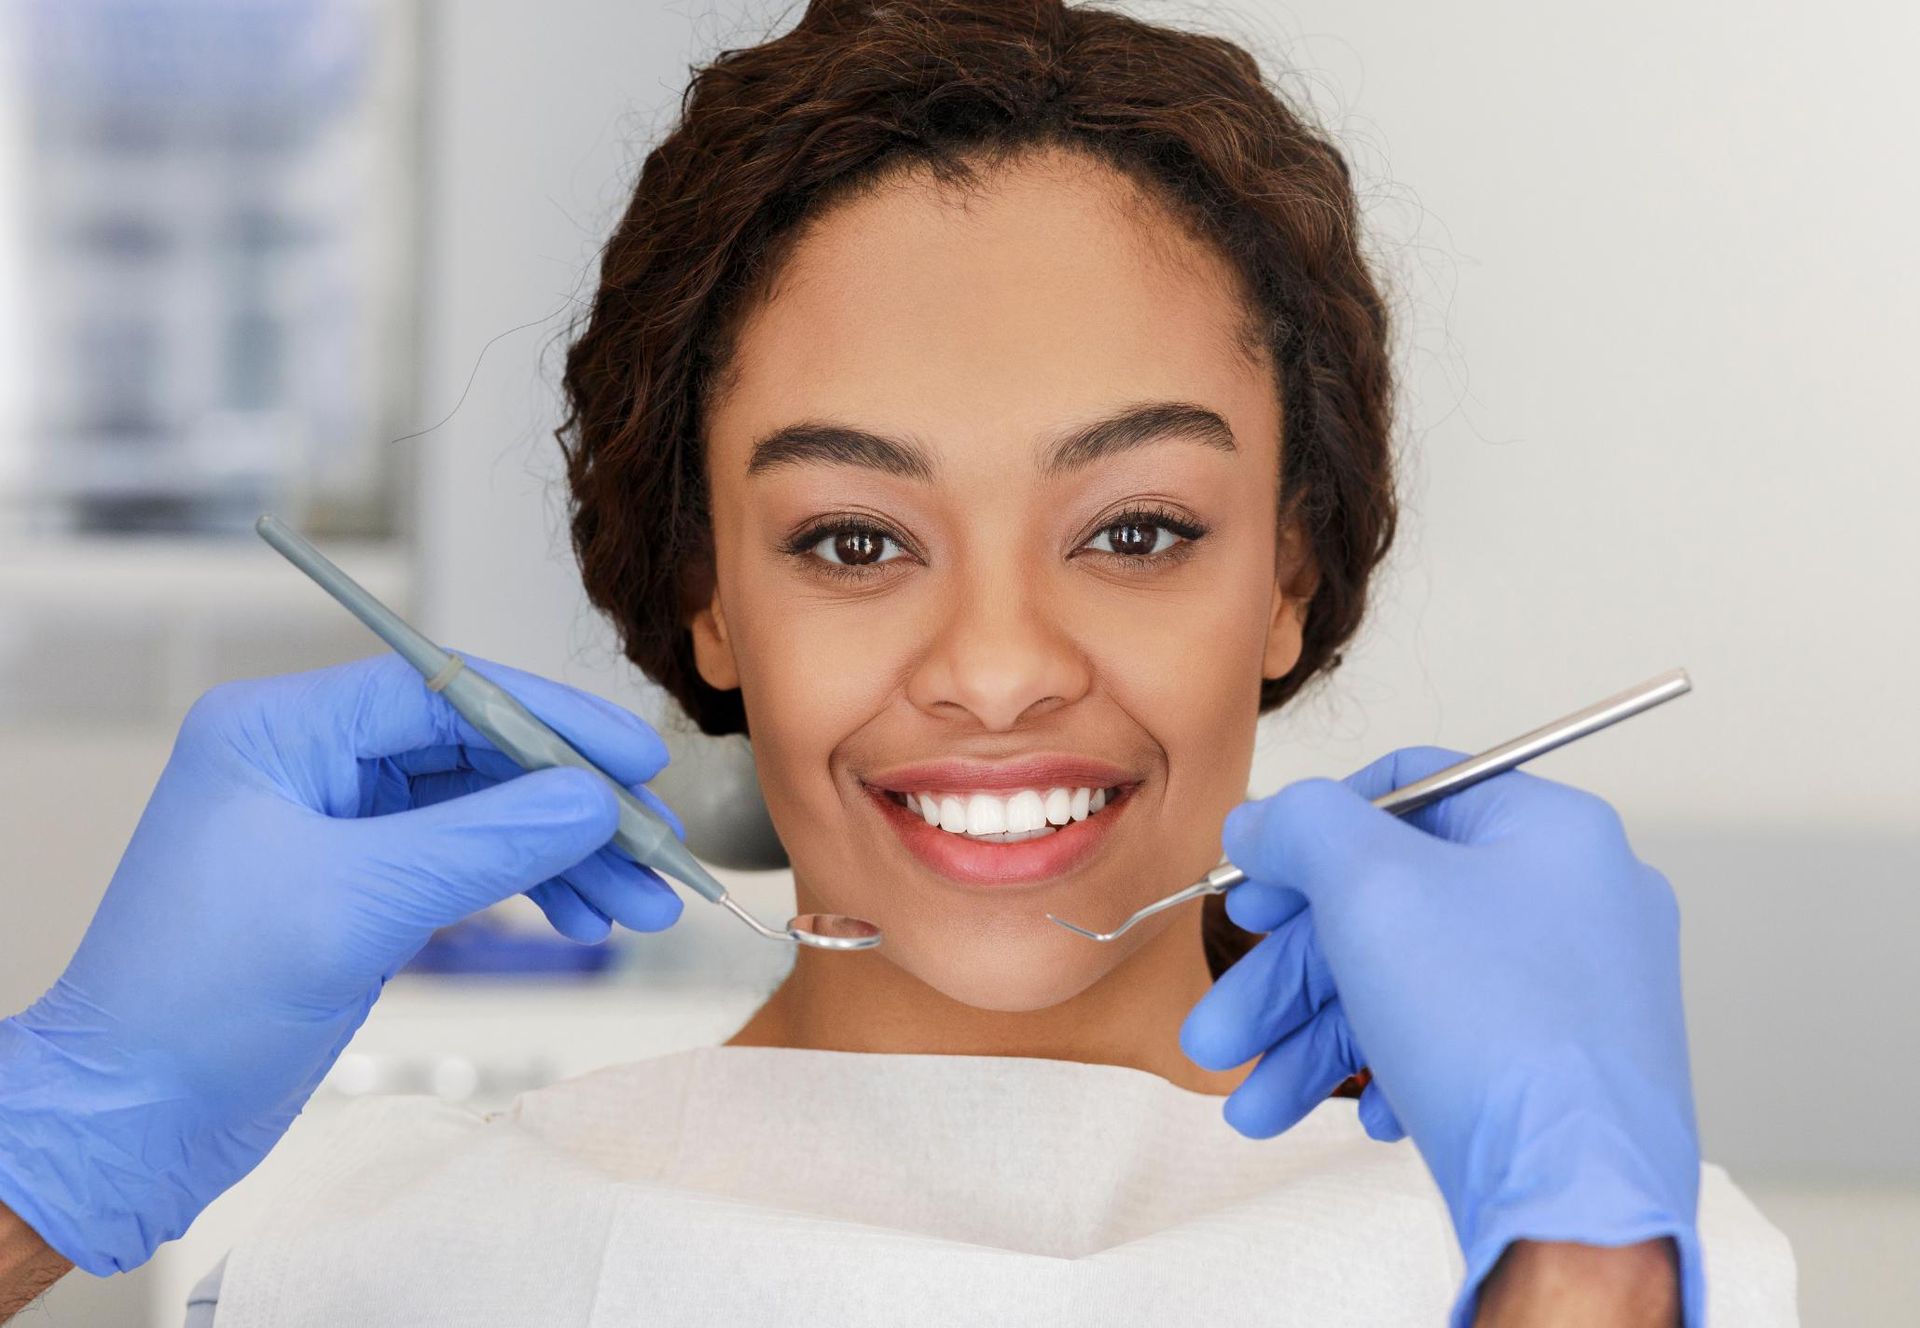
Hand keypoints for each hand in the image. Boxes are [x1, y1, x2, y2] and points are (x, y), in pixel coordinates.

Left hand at [0, 654, 683, 1274]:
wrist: (129, 1121)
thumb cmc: (195, 1005)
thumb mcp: (356, 908)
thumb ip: (486, 843)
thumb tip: (593, 800)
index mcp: (280, 732)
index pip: (445, 693)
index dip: (553, 721)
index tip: (636, 758)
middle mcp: (308, 764)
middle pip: (477, 754)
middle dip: (573, 802)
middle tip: (658, 843)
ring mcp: (334, 827)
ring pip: (482, 813)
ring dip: (566, 855)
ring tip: (643, 901)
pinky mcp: (356, 887)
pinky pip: (466, 864)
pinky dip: (528, 887)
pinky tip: (583, 917)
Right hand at [1180, 748, 1701, 1326]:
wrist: (1580, 1203)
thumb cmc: (1497, 1034)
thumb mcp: (1370, 888)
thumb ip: (1302, 827)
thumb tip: (1262, 817)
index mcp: (1549, 833)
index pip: (1409, 791)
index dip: (1311, 836)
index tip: (1253, 885)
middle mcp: (1575, 904)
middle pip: (1393, 910)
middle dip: (1290, 978)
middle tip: (1224, 1022)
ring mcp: (1577, 992)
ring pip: (1411, 990)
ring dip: (1316, 1041)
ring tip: (1255, 1099)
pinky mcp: (1568, 1069)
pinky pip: (1457, 1046)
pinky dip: (1389, 1072)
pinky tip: (1362, 1113)